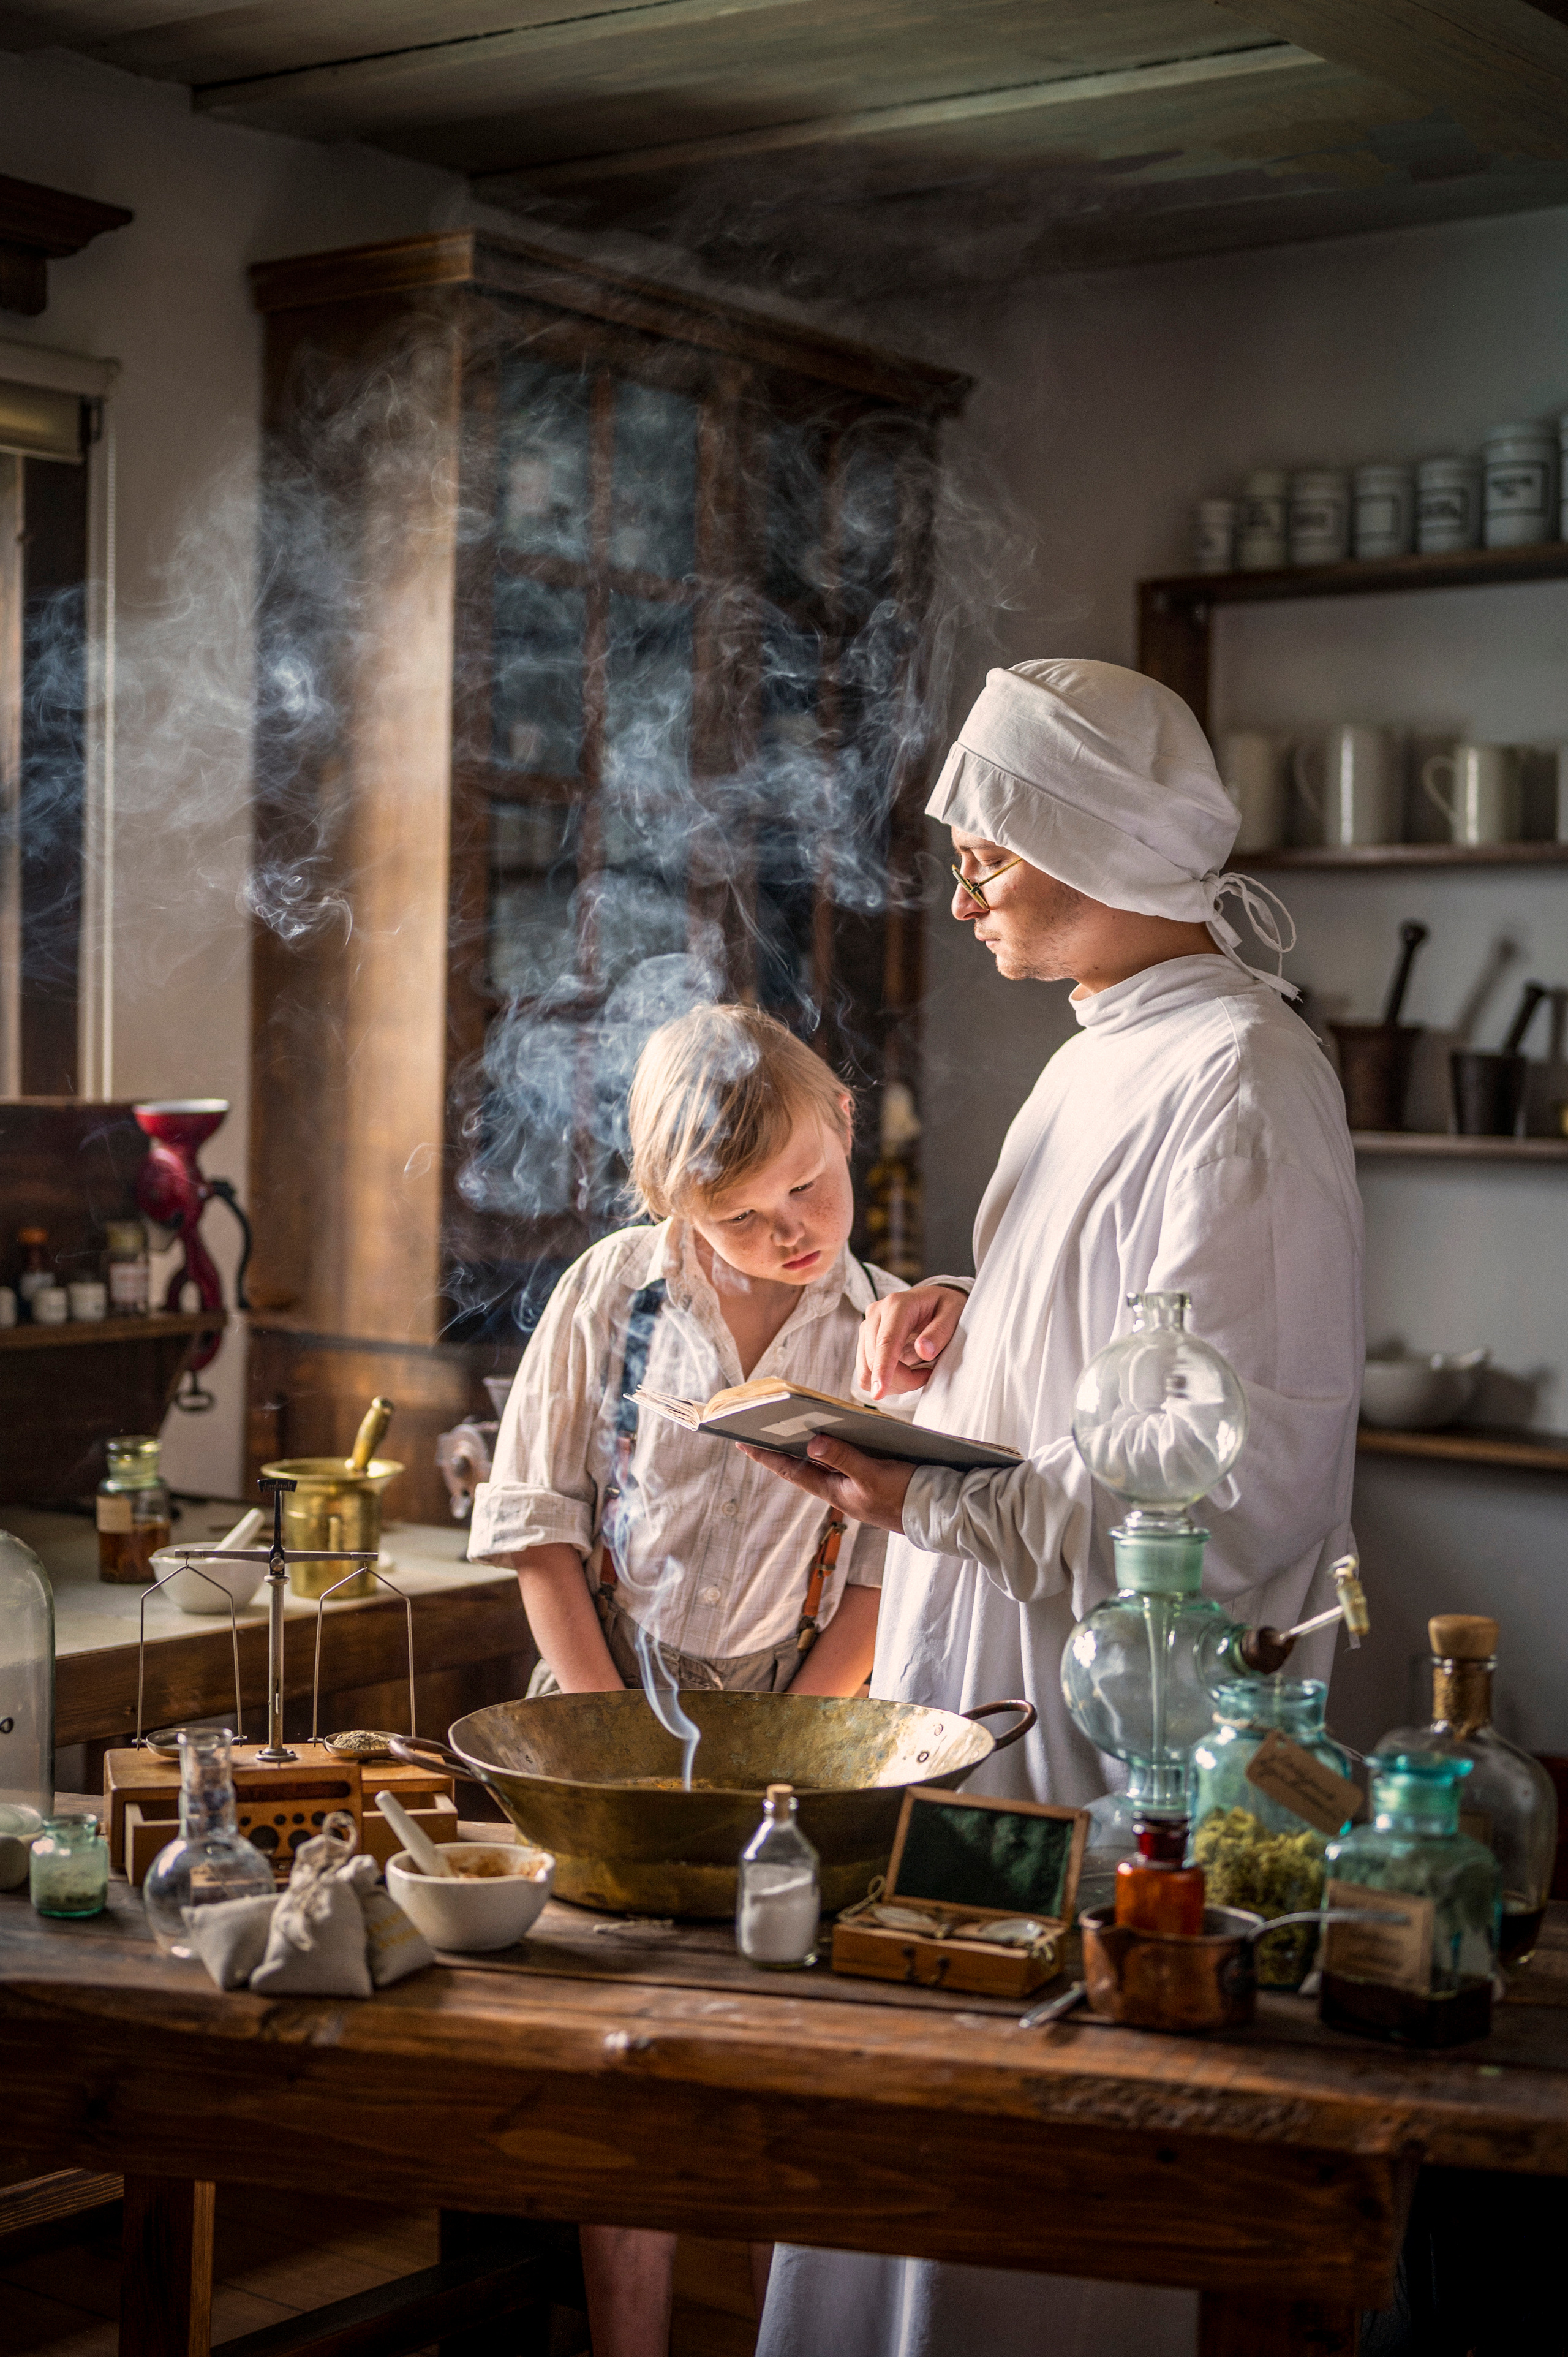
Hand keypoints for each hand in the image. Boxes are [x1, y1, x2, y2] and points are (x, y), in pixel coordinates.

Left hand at [736, 1436, 913, 1534]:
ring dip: (806, 1443)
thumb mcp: (872, 1475)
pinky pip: (844, 1458)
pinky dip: (835, 1443)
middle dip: (781, 1446)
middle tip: (758, 1427)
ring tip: (787, 1423)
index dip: (766, 1456)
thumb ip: (844, 1458)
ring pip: (824, 1460)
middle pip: (804, 1464)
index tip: (741, 1441)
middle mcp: (840, 1487)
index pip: (792, 1470)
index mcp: (835, 1490)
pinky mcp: (872, 1476)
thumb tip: (812, 1441)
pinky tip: (833, 1427)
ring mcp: (856, 1483)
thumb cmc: (905, 1497)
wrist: (940, 1512)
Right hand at [857, 1283, 964, 1397]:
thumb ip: (940, 1331)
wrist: (933, 1302)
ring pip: (866, 1370)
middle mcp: (876, 1314)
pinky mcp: (865, 1342)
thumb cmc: (944, 1307)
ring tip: (918, 1374)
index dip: (882, 1368)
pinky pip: (867, 1372)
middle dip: (901, 1380)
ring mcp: (867, 1328)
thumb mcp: (954, 1312)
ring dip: (893, 1383)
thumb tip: (923, 1351)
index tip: (879, 1392)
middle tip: (927, 1375)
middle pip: (874, 1360)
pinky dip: (886, 1381)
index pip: (886, 1341)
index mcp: (897, 1305)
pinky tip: (905, 1373)